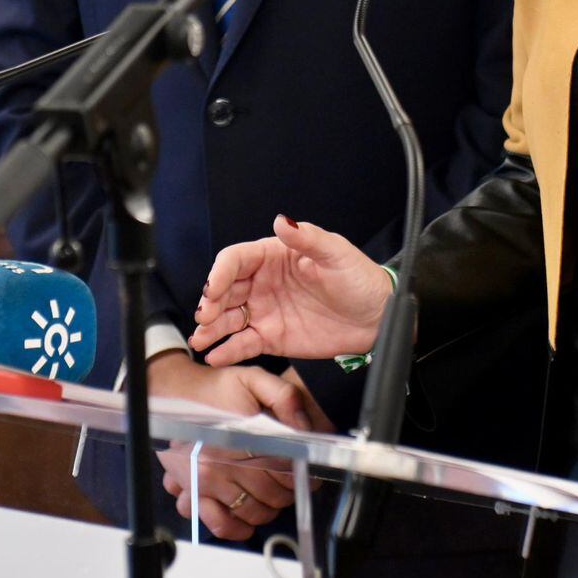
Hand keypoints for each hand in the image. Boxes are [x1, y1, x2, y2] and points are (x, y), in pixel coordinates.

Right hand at [150, 354, 328, 539]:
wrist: (177, 395)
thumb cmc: (216, 389)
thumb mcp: (252, 379)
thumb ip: (281, 395)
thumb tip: (301, 424)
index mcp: (234, 438)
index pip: (281, 467)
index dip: (300, 473)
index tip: (307, 472)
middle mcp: (217, 464)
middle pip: (269, 493)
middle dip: (288, 492)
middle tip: (293, 485)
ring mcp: (204, 482)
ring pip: (251, 511)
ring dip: (268, 509)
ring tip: (274, 498)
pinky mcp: (193, 493)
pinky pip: (219, 523)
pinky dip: (237, 528)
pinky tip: (248, 522)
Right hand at [188, 216, 393, 364]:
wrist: (377, 318)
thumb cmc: (359, 279)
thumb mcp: (336, 253)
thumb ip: (307, 238)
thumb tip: (282, 221)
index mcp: (274, 255)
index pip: (235, 260)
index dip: (220, 273)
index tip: (213, 289)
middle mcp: (263, 282)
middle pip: (225, 290)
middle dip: (210, 303)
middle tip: (205, 317)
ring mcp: (265, 311)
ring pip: (229, 318)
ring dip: (211, 328)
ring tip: (201, 339)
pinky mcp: (272, 337)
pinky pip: (244, 343)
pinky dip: (228, 350)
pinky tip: (216, 356)